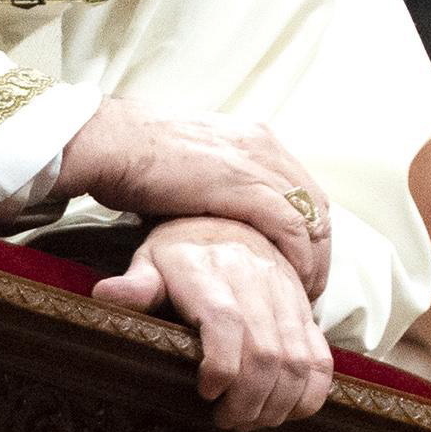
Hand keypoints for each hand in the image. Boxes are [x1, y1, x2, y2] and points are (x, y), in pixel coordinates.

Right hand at [57, 100, 334, 296]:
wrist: (111, 142)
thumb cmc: (137, 159)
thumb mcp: (194, 167)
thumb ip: (217, 183)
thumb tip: (221, 214)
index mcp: (255, 138)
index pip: (304, 188)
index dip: (309, 230)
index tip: (304, 264)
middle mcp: (265, 145)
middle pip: (316, 204)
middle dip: (319, 249)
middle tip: (311, 286)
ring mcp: (257, 163)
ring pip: (311, 217)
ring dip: (314, 259)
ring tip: (305, 293)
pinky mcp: (243, 184)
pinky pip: (289, 226)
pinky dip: (296, 257)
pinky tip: (291, 282)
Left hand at [92, 216, 334, 429]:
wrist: (229, 222)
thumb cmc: (181, 253)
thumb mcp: (151, 260)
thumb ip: (136, 283)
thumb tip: (106, 294)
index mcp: (210, 270)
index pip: (226, 320)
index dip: (221, 365)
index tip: (206, 393)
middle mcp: (255, 280)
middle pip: (266, 351)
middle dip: (248, 400)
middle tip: (227, 421)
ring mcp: (287, 295)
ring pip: (298, 361)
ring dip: (278, 404)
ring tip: (251, 420)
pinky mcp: (306, 310)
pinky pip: (321, 358)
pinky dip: (311, 393)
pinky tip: (287, 411)